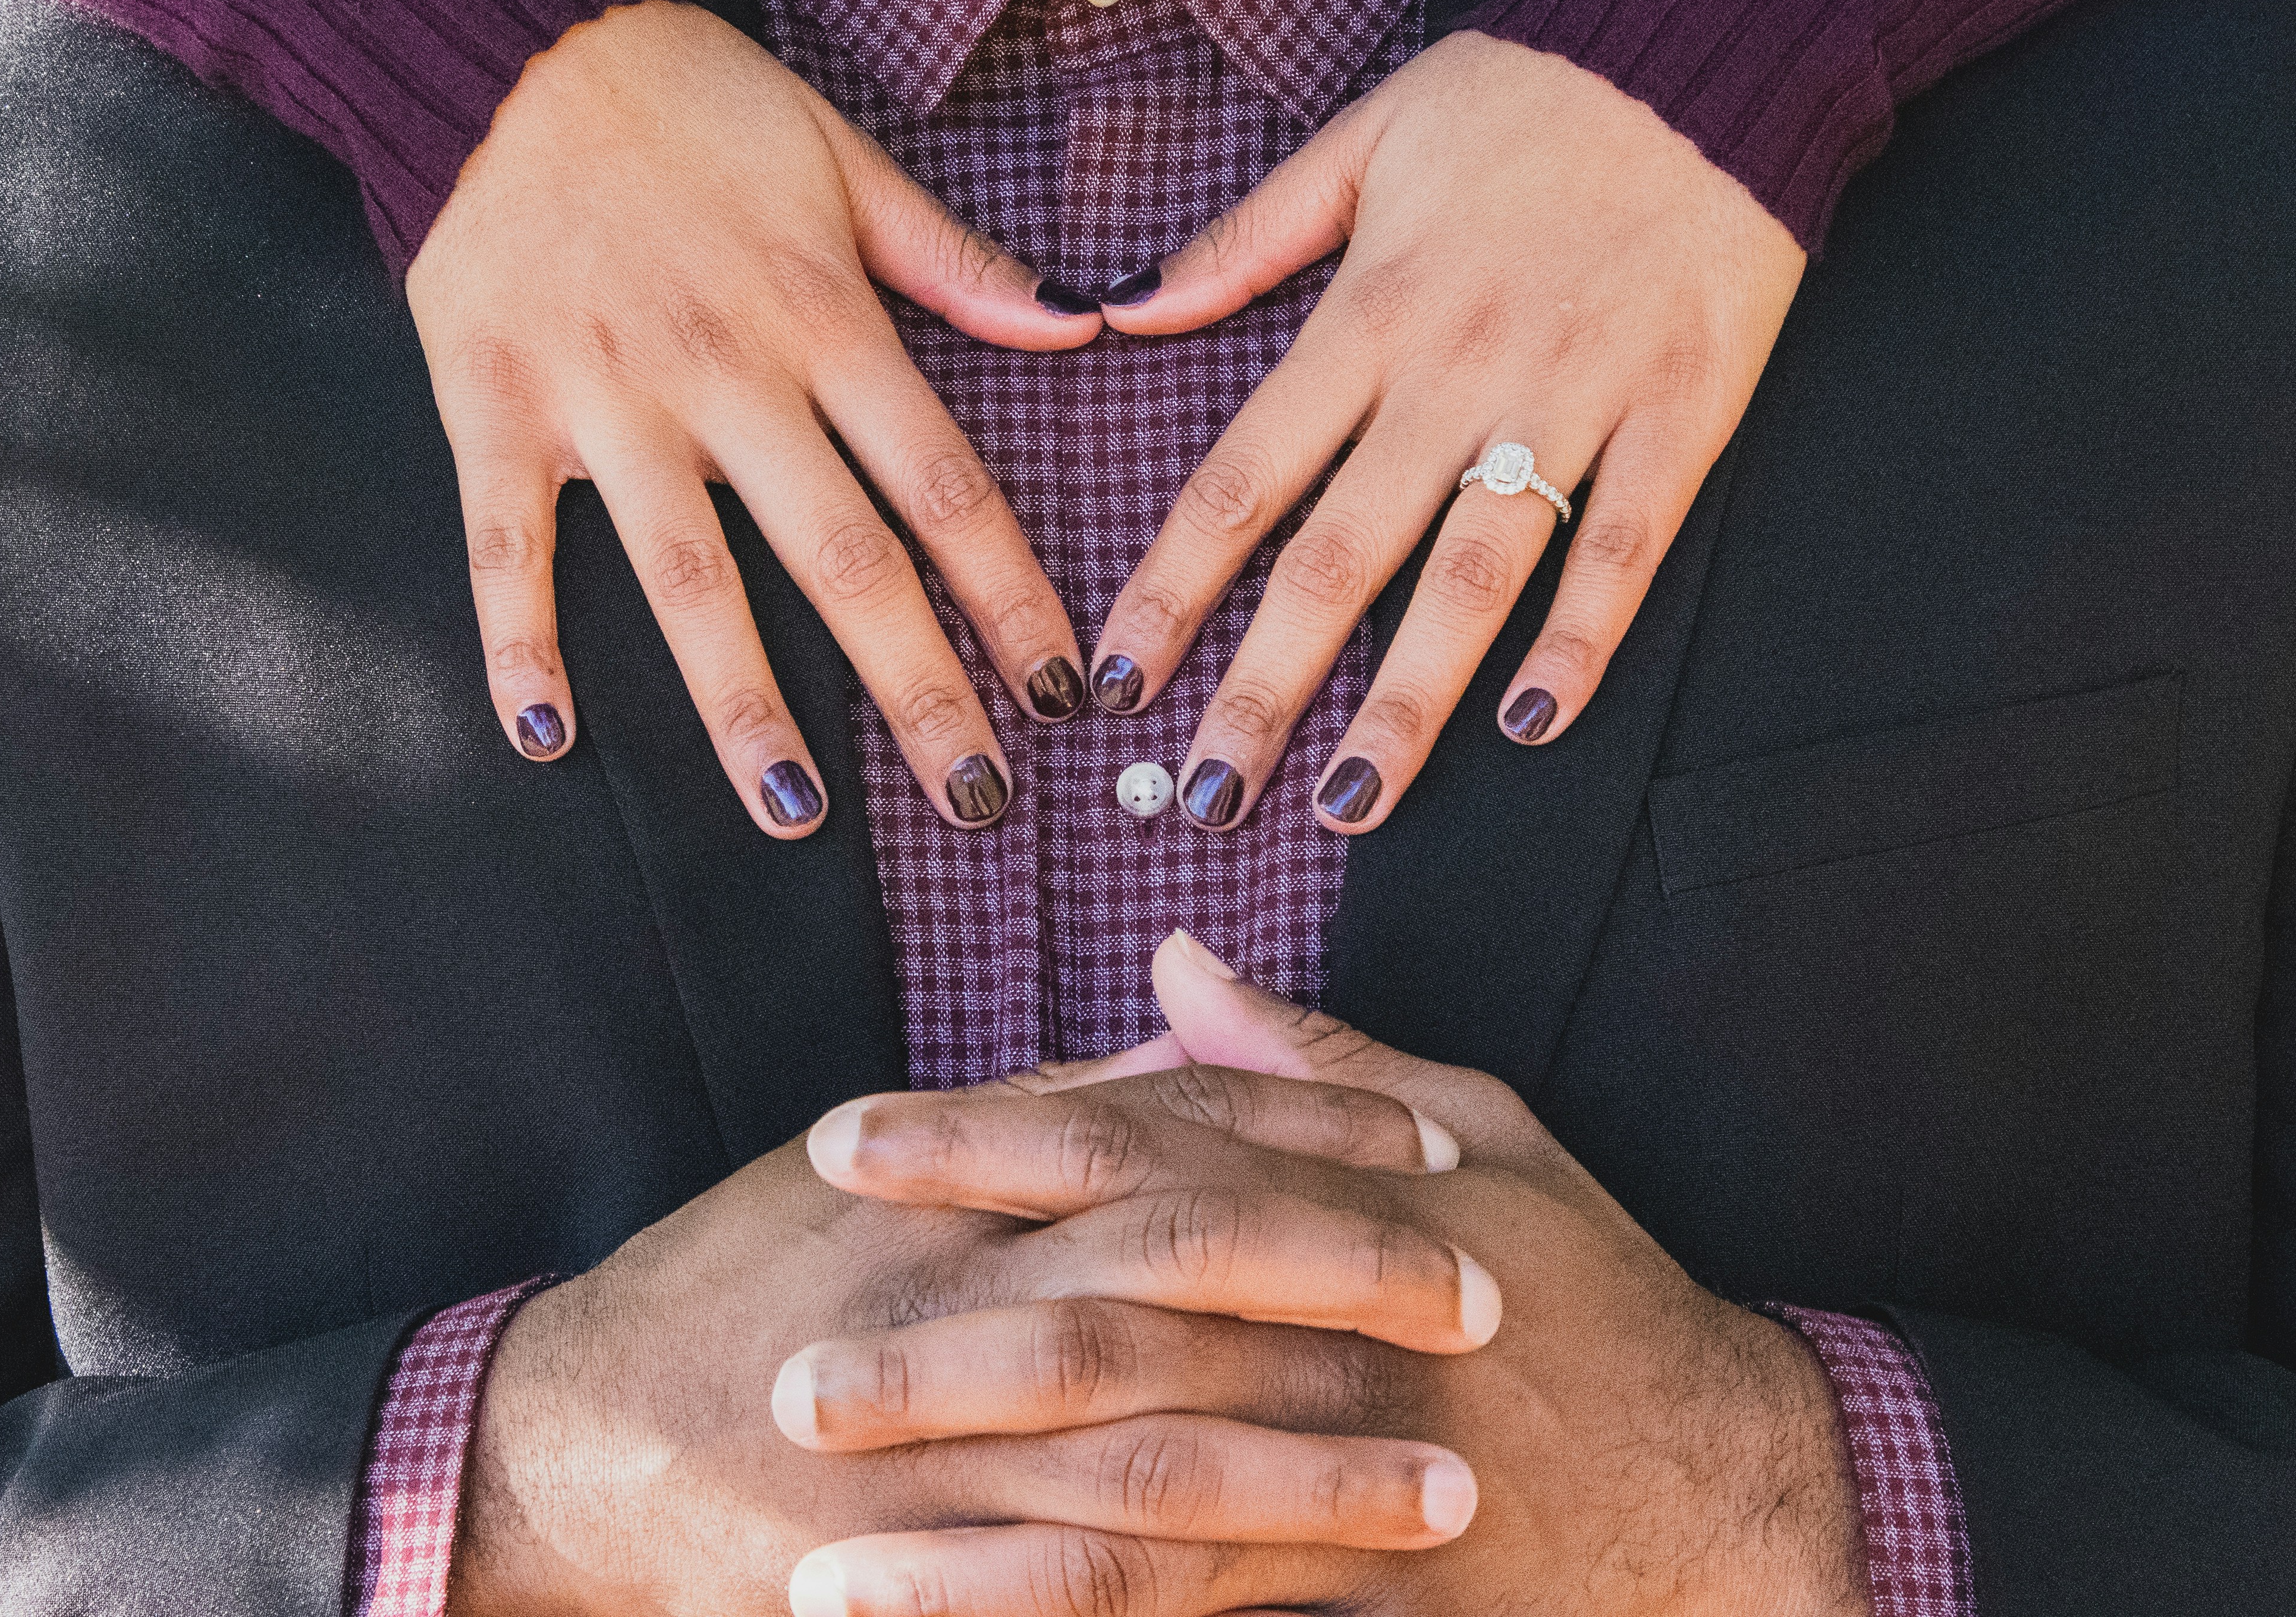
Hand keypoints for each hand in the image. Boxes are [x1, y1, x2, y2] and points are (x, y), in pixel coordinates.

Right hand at [408, 0, 1101, 833]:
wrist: (507, 38)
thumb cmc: (692, 99)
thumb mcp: (846, 158)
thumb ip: (958, 261)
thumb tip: (1078, 324)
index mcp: (821, 317)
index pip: (941, 482)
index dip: (1008, 593)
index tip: (1060, 686)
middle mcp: (724, 374)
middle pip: (840, 558)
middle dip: (916, 686)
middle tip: (975, 795)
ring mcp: (603, 398)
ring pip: (687, 578)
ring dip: (744, 703)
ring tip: (797, 811)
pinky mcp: (495, 405)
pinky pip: (507, 542)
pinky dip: (519, 639)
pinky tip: (548, 735)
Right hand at [445, 1045, 1490, 1614]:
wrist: (575, 1434)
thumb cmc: (737, 1268)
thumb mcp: (879, 1154)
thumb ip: (1042, 1104)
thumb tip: (1184, 1040)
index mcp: (952, 1180)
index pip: (1163, 1134)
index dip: (1304, 1132)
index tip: (1430, 1139)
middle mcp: (952, 1298)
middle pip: (1184, 1279)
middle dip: (1341, 1290)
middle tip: (1487, 1305)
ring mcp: (934, 1451)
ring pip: (1156, 1455)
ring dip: (1309, 1476)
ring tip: (1446, 1496)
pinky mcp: (911, 1576)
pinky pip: (1076, 1595)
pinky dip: (1192, 1605)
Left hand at [785, 932, 1869, 1616]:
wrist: (1731, 1485)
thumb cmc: (1591, 1287)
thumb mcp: (1487, 1127)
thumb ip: (1317, 1056)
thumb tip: (1178, 962)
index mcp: (1338, 1202)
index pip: (1127, 1154)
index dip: (981, 1144)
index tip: (844, 1141)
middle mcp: (1327, 1337)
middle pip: (1103, 1331)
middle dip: (937, 1357)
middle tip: (784, 1373)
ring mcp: (1343, 1483)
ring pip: (1132, 1514)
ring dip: (971, 1547)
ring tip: (819, 1569)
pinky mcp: (1364, 1593)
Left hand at [1092, 35, 1805, 830]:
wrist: (1709, 41)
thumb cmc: (1523, 94)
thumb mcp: (1360, 138)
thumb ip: (1244, 239)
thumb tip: (1126, 307)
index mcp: (1367, 313)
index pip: (1242, 477)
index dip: (1172, 591)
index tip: (1117, 683)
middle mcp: (1457, 374)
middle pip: (1339, 561)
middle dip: (1264, 693)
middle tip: (1207, 799)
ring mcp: (1573, 401)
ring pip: (1473, 579)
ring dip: (1408, 704)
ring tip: (1349, 806)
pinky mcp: (1681, 414)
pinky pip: (1624, 547)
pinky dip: (1581, 637)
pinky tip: (1533, 723)